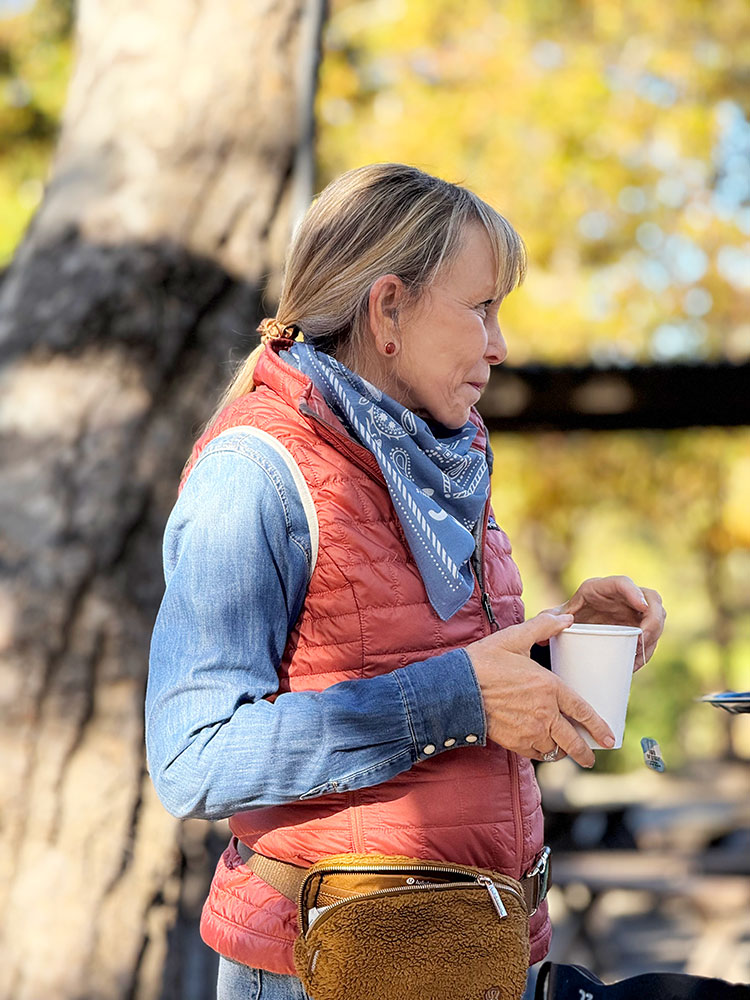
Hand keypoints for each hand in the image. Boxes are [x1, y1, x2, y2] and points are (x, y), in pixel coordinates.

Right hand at [466, 612, 615, 767]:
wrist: (457, 688)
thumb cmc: (484, 661)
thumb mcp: (514, 638)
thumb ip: (543, 627)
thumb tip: (566, 618)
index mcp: (549, 687)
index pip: (583, 712)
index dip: (599, 727)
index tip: (610, 739)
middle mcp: (544, 713)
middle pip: (572, 741)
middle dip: (585, 753)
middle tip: (591, 758)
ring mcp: (529, 730)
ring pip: (554, 749)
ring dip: (561, 751)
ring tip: (564, 750)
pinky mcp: (514, 742)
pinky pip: (536, 754)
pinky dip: (542, 753)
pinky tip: (542, 747)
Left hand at [543, 576, 665, 668]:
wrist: (574, 624)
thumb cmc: (567, 616)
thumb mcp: (559, 616)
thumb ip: (550, 619)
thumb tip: (549, 629)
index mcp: (600, 588)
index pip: (623, 583)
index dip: (635, 592)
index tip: (642, 607)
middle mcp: (623, 595)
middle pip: (652, 599)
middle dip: (653, 619)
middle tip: (642, 639)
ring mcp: (635, 609)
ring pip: (658, 617)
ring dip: (652, 637)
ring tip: (636, 655)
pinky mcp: (641, 625)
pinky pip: (654, 635)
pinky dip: (647, 649)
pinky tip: (635, 663)